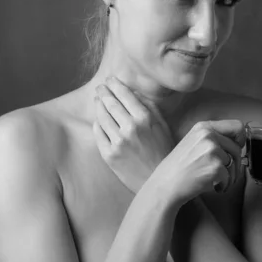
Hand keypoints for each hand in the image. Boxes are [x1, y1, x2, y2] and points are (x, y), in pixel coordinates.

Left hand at [93, 76, 174, 192]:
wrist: (158, 181)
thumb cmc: (164, 151)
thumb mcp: (163, 126)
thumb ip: (149, 107)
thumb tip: (133, 92)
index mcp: (145, 118)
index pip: (125, 95)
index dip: (115, 85)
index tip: (110, 79)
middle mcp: (130, 128)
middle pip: (110, 103)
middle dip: (104, 92)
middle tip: (100, 87)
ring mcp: (118, 142)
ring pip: (102, 117)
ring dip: (98, 106)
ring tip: (97, 100)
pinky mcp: (109, 155)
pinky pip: (99, 134)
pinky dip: (97, 124)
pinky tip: (98, 120)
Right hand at [150, 120, 245, 205]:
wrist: (165, 185)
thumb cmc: (178, 168)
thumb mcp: (193, 142)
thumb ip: (213, 138)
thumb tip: (238, 143)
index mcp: (204, 127)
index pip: (237, 126)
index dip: (240, 139)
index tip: (235, 150)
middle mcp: (209, 135)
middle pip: (237, 148)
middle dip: (234, 164)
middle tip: (224, 174)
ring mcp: (212, 150)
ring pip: (235, 164)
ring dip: (229, 177)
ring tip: (216, 182)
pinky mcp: (215, 167)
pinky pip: (229, 178)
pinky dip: (223, 186)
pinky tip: (212, 186)